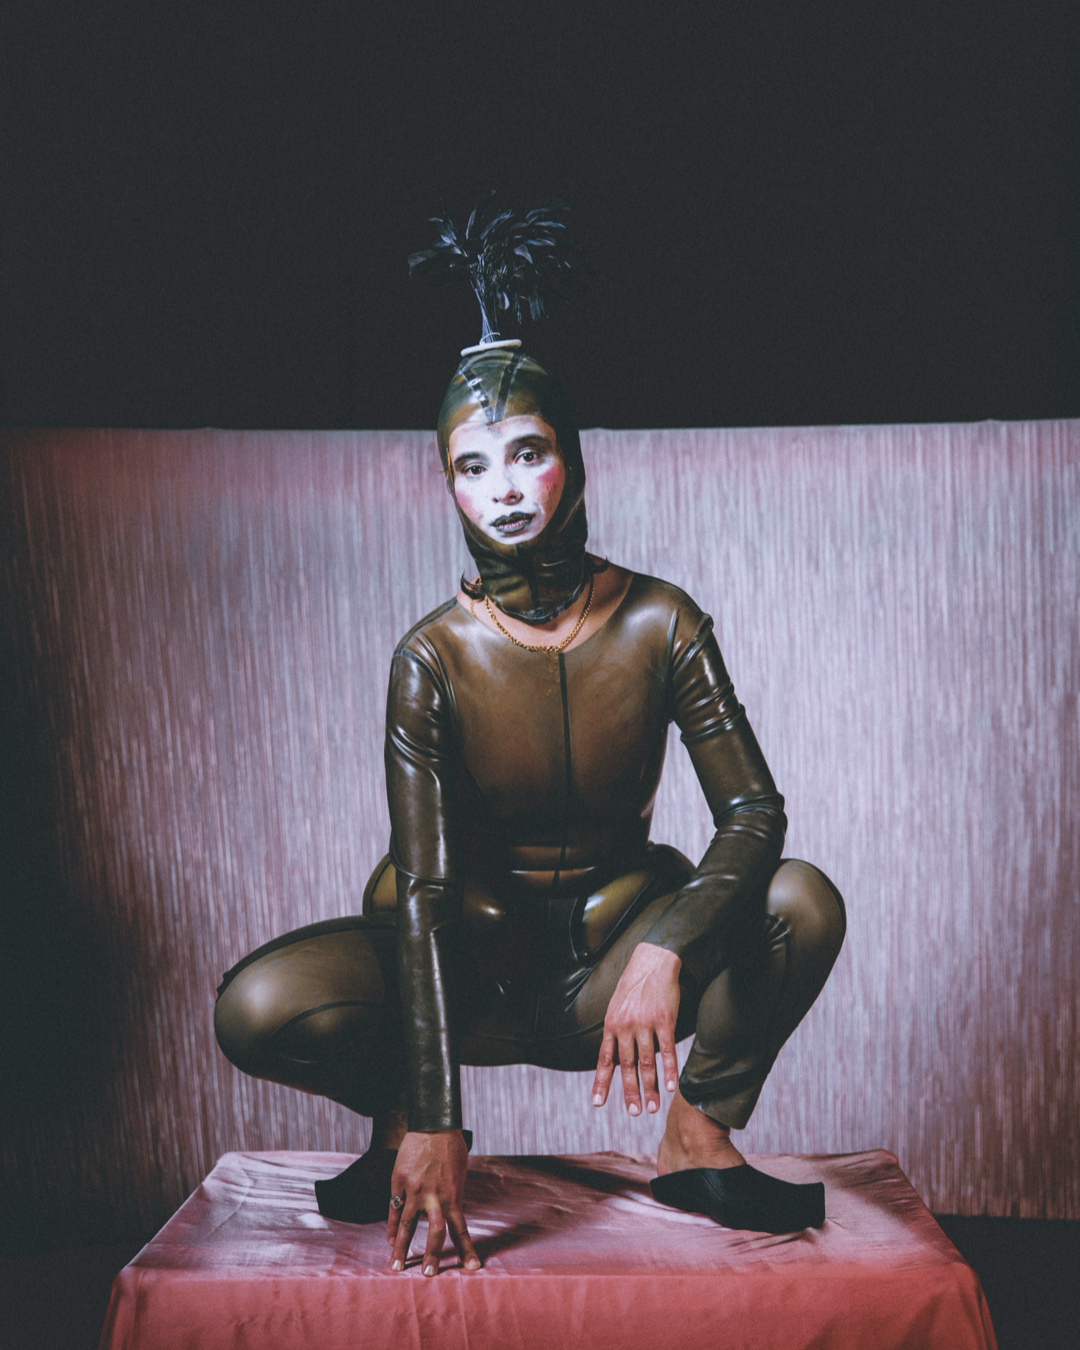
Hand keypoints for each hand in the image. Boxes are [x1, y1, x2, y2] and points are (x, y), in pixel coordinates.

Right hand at [386, 1129, 479, 1275]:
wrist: (433, 1123)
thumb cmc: (451, 1146)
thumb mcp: (459, 1173)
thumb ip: (453, 1195)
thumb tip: (449, 1211)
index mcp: (453, 1195)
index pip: (461, 1229)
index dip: (466, 1249)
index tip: (471, 1268)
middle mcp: (434, 1197)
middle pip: (435, 1234)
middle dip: (432, 1256)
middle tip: (428, 1275)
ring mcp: (415, 1190)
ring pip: (407, 1226)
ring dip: (401, 1248)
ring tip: (395, 1267)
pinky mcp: (399, 1181)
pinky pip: (394, 1209)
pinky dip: (392, 1226)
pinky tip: (389, 1240)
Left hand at [592, 941, 680, 1116]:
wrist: (652, 961)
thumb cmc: (633, 986)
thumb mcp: (616, 1007)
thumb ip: (615, 1032)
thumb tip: (611, 1058)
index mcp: (611, 1025)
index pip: (604, 1059)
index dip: (601, 1082)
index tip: (597, 1103)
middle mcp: (626, 1026)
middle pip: (627, 1066)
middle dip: (630, 1092)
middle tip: (634, 1112)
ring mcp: (645, 1024)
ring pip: (647, 1062)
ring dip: (651, 1087)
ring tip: (653, 1107)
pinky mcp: (664, 1020)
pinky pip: (667, 1050)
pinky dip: (669, 1070)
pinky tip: (672, 1086)